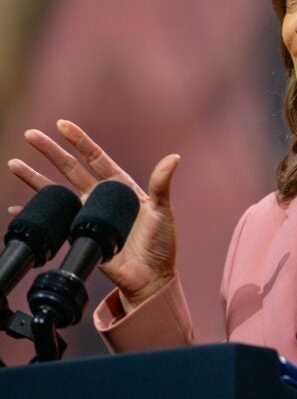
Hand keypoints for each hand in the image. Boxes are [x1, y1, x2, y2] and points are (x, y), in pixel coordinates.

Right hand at [7, 120, 179, 312]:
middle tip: (31, 135)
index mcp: (121, 187)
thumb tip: (175, 157)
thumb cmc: (161, 243)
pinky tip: (15, 209)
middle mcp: (100, 198)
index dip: (80, 141)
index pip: (96, 158)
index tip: (62, 125)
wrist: (151, 277)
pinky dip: (34, 215)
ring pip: (56, 191)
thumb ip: (162, 184)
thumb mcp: (163, 210)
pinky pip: (52, 223)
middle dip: (51, 152)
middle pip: (70, 169)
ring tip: (14, 164)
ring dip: (35, 179)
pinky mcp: (79, 236)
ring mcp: (87, 216)